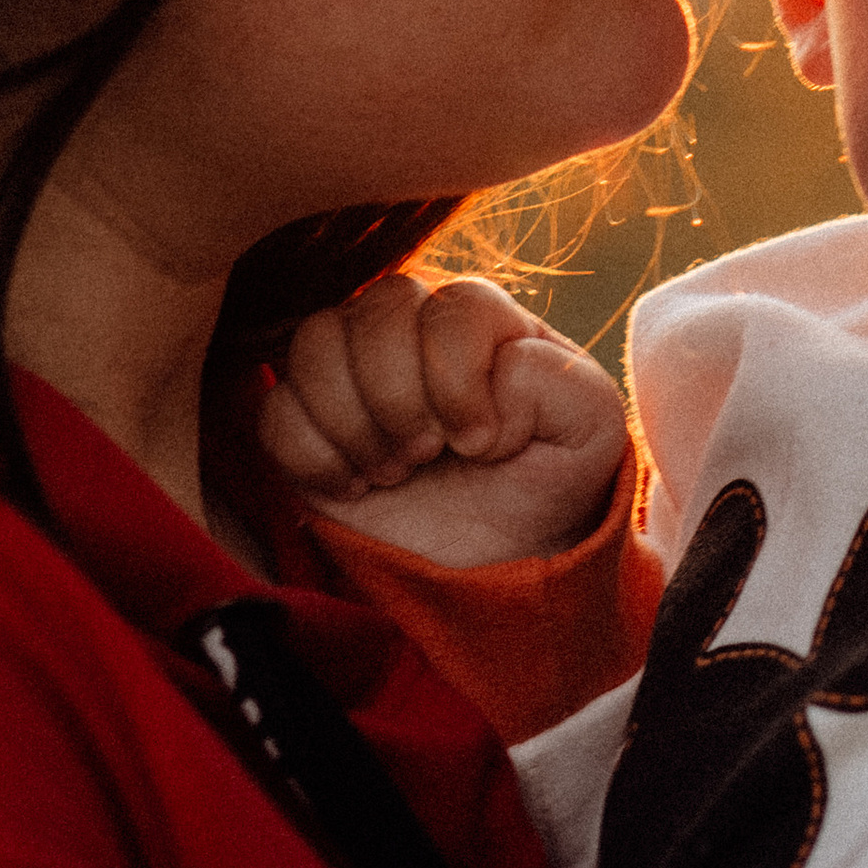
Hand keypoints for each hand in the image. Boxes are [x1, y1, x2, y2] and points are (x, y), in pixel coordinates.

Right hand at [257, 273, 630, 568]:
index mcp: (483, 317)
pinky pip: (275, 410)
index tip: (479, 444)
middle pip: (377, 310)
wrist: (498, 557)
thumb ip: (561, 382)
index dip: (455, 382)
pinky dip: (312, 458)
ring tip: (392, 472)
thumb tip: (487, 381)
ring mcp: (351, 365)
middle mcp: (411, 324)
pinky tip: (354, 488)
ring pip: (313, 344)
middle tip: (427, 457)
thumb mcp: (591, 433)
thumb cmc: (546, 484)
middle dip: (401, 400)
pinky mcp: (306, 416)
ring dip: (355, 425)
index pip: (450, 309)